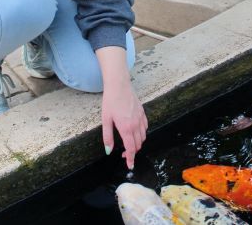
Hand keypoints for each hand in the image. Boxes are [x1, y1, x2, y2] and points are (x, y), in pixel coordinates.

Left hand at [96, 46, 147, 168]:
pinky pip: (145, 128)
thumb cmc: (110, 102)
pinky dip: (141, 134)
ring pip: (143, 137)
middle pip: (138, 144)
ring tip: (128, 143)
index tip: (130, 165)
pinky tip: (134, 132)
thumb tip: (108, 151)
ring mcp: (141, 118)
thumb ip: (108, 137)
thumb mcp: (106, 120)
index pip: (131, 148)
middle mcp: (136, 125)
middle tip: (123, 153)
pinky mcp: (143, 113)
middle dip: (132, 152)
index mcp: (126, 128)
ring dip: (137, 143)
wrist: (119, 85)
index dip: (130, 159)